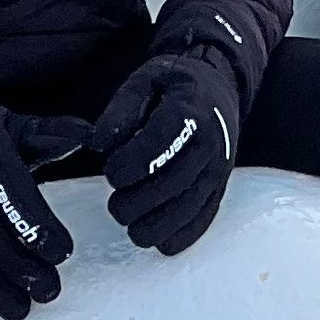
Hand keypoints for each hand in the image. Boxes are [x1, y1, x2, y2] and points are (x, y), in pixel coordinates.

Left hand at [88, 50, 239, 256]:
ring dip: (154, 225)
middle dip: (136, 202)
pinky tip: (158, 240)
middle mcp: (210, 143)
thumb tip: (100, 144)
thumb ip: (122, 108)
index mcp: (189, 111)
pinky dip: (179, 236)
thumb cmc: (175, 86)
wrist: (219, 92)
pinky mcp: (219, 188)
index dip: (128, 166)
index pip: (157, 146)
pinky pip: (203, 219)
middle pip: (172, 184)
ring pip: (188, 208)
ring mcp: (218, 169)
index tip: (112, 173)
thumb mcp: (145, 80)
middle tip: (116, 204)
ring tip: (131, 224)